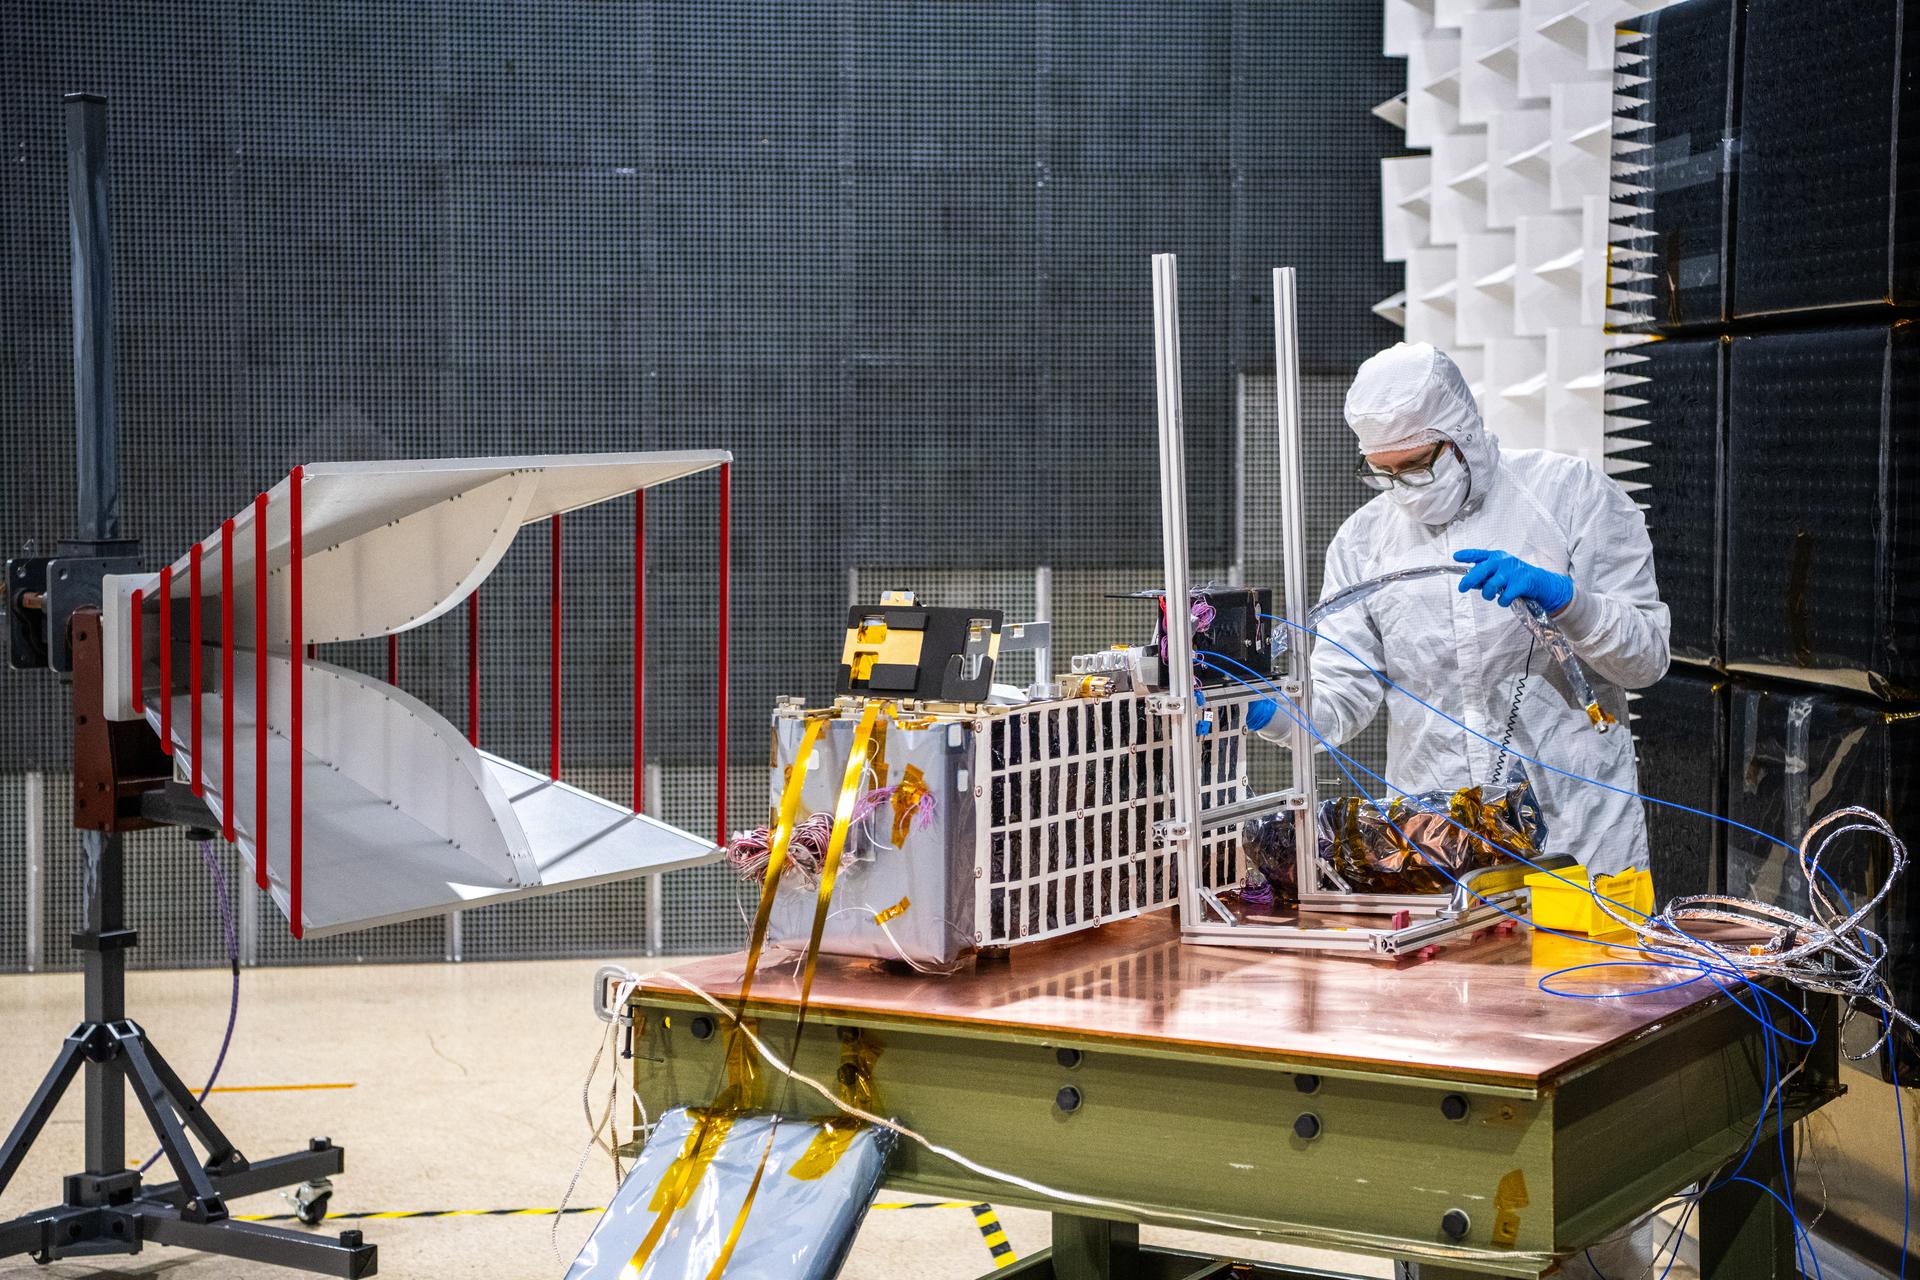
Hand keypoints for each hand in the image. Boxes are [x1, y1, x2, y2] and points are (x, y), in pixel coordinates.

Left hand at [1453, 549, 1573, 613]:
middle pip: (1481, 570)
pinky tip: (1505, 600)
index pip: (1479, 554)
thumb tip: (1469, 582)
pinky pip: (1504, 597)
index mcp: (1497, 557)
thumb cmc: (1515, 577)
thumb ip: (1485, 575)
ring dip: (1487, 594)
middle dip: (1469, 580)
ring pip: (1491, 586)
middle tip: (1462, 588)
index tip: (1455, 556)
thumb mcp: (1500, 571)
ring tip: (1490, 596)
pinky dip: (1502, 602)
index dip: (1467, 555)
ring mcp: (1512, 571)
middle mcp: (1503, 561)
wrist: (1540, 582)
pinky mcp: (1521, 583)